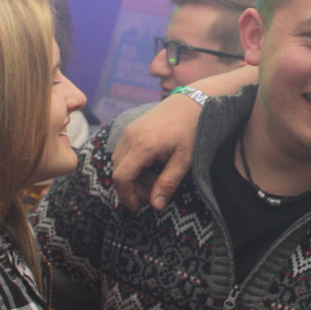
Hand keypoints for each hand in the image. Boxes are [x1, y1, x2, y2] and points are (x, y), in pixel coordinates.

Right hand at [111, 67, 254, 210]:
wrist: (193, 101)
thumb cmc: (191, 129)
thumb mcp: (184, 160)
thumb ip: (168, 183)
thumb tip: (155, 206)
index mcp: (142, 146)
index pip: (121, 177)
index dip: (126, 196)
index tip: (137, 208)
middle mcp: (130, 137)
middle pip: (117, 171)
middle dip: (131, 187)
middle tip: (153, 192)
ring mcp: (129, 130)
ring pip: (118, 161)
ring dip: (131, 175)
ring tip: (155, 177)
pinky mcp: (132, 127)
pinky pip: (123, 151)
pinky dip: (132, 163)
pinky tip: (151, 165)